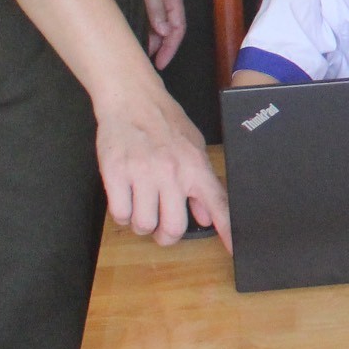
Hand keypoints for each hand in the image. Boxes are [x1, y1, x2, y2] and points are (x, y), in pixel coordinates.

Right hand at [97, 83, 232, 248]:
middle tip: (161, 228)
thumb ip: (201, 182)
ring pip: (143, 224)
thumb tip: (206, 216)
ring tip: (142, 205)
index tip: (233, 249)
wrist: (132, 99)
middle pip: (172, 228)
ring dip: (141, 223)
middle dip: (166, 236)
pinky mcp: (115, 173)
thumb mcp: (194, 147)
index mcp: (195, 166)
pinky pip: (119, 214)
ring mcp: (142, 173)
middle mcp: (171, 172)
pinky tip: (126, 198)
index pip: (217, 204)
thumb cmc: (165, 122)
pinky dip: (122, 213)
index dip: (227, 231)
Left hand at [129, 0, 185, 69]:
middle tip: (150, 62)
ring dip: (153, 39)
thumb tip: (164, 33)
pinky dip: (146, 29)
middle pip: (170, 28)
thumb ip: (156, 7)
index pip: (178, 27)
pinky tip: (138, 35)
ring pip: (159, 24)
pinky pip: (151, 17)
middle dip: (162, 46)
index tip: (160, 63)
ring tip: (142, 52)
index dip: (170, 47)